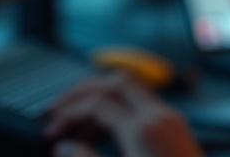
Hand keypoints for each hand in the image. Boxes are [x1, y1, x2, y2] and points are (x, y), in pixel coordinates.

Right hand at [44, 71, 202, 156]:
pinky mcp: (177, 132)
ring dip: (103, 99)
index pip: (98, 103)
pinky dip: (120, 110)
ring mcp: (173, 122)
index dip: (69, 114)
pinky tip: (105, 133)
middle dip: (85, 91)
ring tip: (79, 124)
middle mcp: (161, 117)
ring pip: (133, 92)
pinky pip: (144, 107)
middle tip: (60, 110)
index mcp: (143, 129)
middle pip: (117, 83)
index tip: (51, 132)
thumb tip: (63, 146)